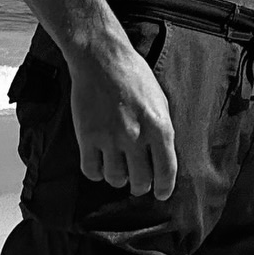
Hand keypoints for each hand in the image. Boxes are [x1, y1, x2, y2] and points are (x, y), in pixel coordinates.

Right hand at [67, 42, 177, 198]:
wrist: (102, 60)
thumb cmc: (134, 77)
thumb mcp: (160, 102)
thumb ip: (161, 131)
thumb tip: (163, 159)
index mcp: (160, 127)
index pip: (166, 171)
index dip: (164, 188)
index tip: (160, 194)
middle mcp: (136, 136)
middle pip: (140, 181)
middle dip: (140, 186)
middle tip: (138, 183)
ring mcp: (110, 138)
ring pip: (115, 179)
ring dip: (118, 179)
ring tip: (118, 169)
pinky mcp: (87, 136)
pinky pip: (91, 170)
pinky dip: (95, 172)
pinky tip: (99, 164)